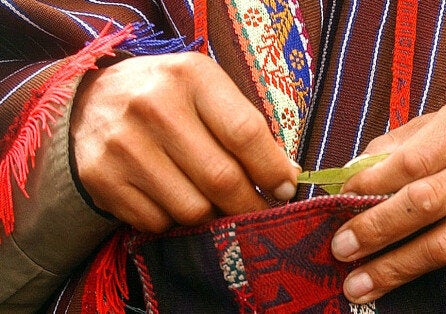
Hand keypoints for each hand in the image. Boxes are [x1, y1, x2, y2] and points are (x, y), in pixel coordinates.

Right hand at [71, 52, 298, 232]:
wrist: (93, 97)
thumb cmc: (168, 95)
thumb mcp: (209, 93)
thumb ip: (246, 129)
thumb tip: (286, 177)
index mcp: (190, 76)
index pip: (245, 133)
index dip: (271, 170)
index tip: (285, 190)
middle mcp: (152, 105)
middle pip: (221, 178)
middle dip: (250, 205)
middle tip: (260, 211)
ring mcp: (122, 143)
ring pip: (192, 209)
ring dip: (212, 216)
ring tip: (213, 202)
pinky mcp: (100, 177)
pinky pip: (157, 223)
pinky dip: (174, 221)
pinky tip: (173, 199)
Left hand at [331, 94, 445, 302]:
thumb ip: (397, 144)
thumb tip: (351, 175)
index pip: (411, 160)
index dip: (370, 185)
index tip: (340, 201)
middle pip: (423, 204)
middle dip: (375, 230)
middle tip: (340, 247)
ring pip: (441, 245)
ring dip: (393, 268)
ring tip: (356, 283)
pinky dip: (422, 272)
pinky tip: (395, 277)